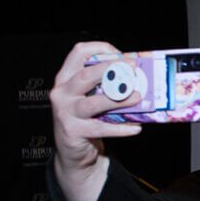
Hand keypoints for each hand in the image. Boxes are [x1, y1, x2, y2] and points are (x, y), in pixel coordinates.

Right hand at [49, 41, 142, 179]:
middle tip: (132, 69)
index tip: (121, 56)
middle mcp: (62, 92)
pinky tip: (135, 127)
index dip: (101, 49)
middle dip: (111, 70)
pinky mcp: (74, 131)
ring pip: (95, 103)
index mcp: (65, 78)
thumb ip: (103, 86)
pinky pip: (102, 128)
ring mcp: (66, 112)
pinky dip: (121, 129)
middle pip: (86, 75)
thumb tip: (135, 78)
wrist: (71, 151)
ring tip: (137, 97)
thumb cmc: (84, 119)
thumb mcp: (88, 97)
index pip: (79, 53)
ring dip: (119, 99)